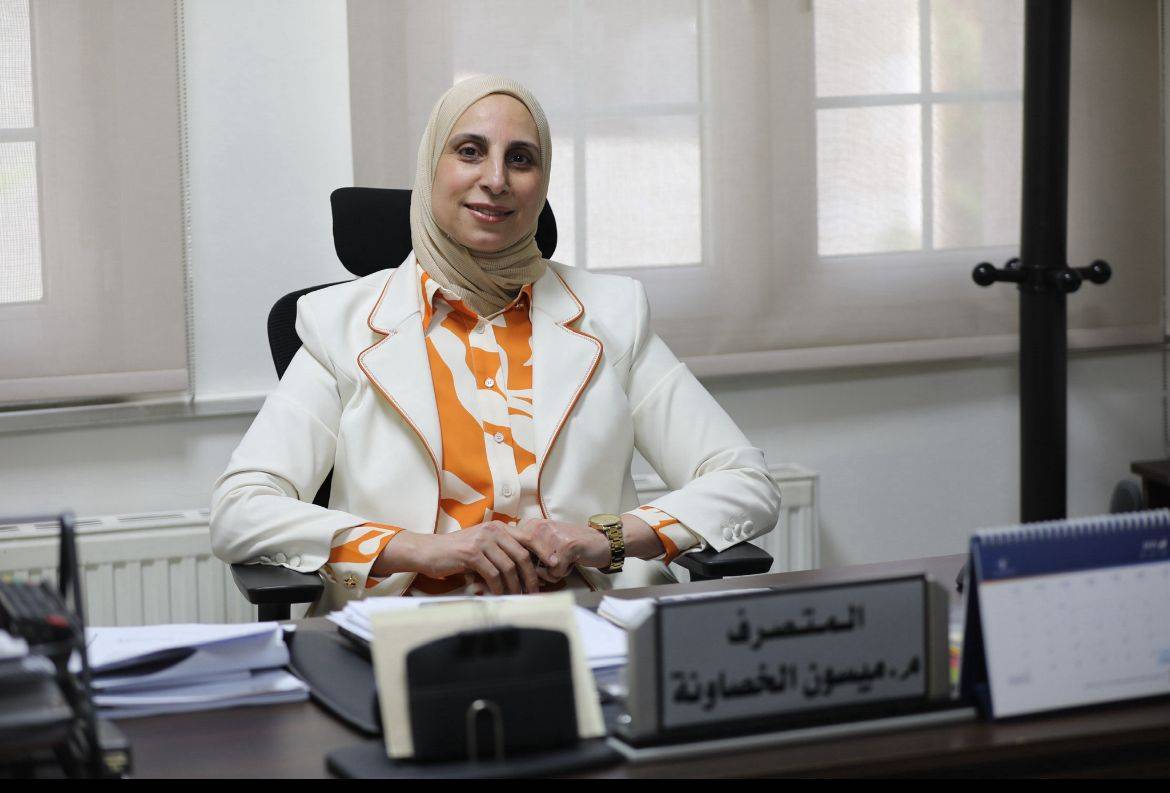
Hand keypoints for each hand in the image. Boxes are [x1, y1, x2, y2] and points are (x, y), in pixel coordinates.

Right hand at [377, 520, 540, 594]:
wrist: (429, 551)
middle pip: (522, 554)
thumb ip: (501, 551)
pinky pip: (493, 574)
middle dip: (531, 576)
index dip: (543, 551)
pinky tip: (500, 596)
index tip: (554, 565)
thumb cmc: (456, 552)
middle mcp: (493, 531)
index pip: (528, 537)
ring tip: (519, 597)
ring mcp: (483, 541)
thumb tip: (523, 569)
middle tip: (535, 591)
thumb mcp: (482, 545)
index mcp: (499, 527)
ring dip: (516, 585)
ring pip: (509, 567)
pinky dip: (499, 588)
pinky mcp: (472, 554)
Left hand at [508, 518, 611, 579]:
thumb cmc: (571, 545)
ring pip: (540, 570)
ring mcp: (552, 535)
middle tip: (549, 568)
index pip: (512, 551)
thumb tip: (510, 569)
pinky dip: (563, 573)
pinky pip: (555, 572)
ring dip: (551, 573)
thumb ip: (528, 550)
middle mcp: (539, 527)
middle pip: (524, 563)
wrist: (600, 541)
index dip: (519, 566)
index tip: (528, 570)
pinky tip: (571, 563)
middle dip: (534, 573)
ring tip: (562, 562)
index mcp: (531, 525)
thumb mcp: (546, 542)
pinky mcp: (566, 546)